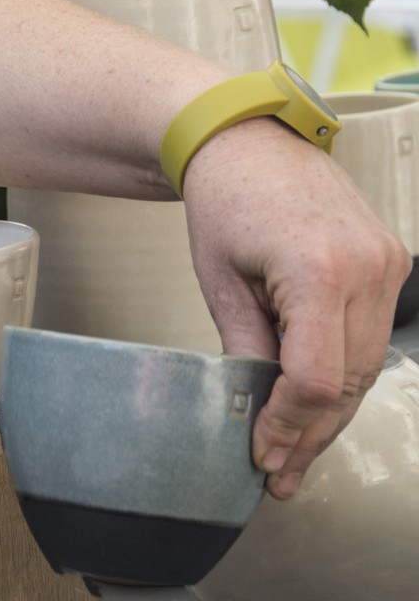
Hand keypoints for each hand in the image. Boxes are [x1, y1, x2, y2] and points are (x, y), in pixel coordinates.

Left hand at [181, 116, 410, 499]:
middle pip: (349, 383)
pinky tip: (319, 400)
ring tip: (297, 447)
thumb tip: (258, 407)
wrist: (247, 140)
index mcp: (317, 271)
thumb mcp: (221, 281)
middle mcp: (366, 268)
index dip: (289, 426)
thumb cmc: (224, 198)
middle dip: (311, 433)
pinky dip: (346, 372)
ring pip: (368, 368)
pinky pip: (372, 336)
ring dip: (332, 412)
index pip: (316, 381)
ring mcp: (386, 262)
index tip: (262, 451)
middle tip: (281, 470)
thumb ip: (246, 349)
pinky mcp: (389, 259)